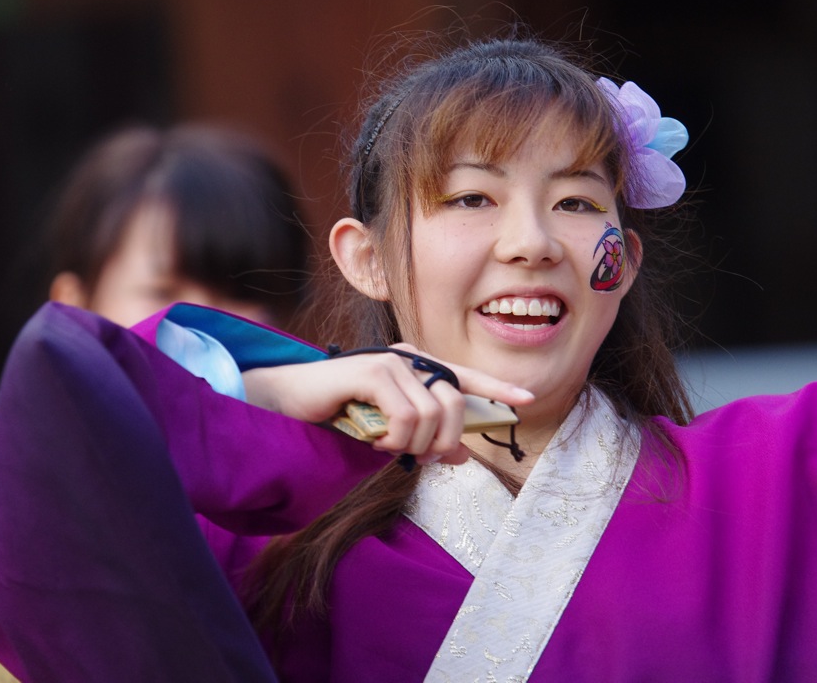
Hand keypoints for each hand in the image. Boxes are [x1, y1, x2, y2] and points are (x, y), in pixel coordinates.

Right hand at [242, 344, 532, 465]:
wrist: (289, 404)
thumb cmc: (337, 415)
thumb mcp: (388, 431)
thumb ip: (424, 438)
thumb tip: (460, 456)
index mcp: (414, 367)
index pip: (465, 376)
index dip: (497, 387)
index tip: (528, 399)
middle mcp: (408, 359)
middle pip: (455, 403)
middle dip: (443, 441)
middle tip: (416, 458)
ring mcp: (391, 362)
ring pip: (433, 416)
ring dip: (412, 445)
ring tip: (385, 447)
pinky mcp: (373, 372)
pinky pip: (407, 417)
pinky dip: (394, 440)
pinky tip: (374, 440)